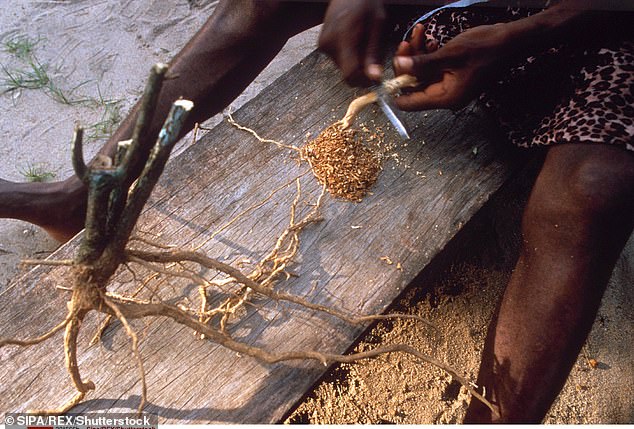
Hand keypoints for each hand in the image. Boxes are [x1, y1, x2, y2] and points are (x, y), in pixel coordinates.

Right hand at [318, 0, 385, 85]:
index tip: (374, 77)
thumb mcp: (377, 24)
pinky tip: (354, 41)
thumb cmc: (365, 2)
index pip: (349, 73)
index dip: (363, 80)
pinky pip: (338, 60)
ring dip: (356, 62)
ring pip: (343, 68)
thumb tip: (374, 77)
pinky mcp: (322, 45)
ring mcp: (323, 45)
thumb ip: (373, 53)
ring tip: (363, 43)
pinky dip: (349, 56)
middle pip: (347, 72)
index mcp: (343, 37)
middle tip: (373, 55)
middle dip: (362, 70)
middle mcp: (329, 43)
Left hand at [393, 23, 509, 110]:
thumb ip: (423, 63)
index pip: (409, 102)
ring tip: (418, 34)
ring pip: (422, 74)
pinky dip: (428, 54)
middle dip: (407, 63)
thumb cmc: (486, 48)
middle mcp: (446, 96)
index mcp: (445, 97)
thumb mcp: (450, 54)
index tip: (394, 64)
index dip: (397, 86)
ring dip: (417, 54)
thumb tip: (399, 66)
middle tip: (407, 42)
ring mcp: (449, 86)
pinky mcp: (453, 76)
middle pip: (413, 86)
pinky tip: (430, 39)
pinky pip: (433, 68)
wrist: (512, 42)